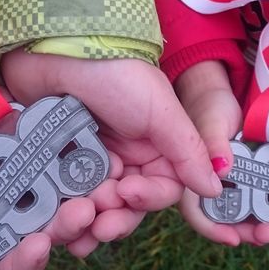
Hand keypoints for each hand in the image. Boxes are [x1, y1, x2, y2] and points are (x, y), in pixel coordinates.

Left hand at [0, 52, 222, 249]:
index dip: (147, 199)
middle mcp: (124, 156)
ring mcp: (89, 158)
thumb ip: (188, 151)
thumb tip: (216, 189)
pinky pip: (60, 194)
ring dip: (86, 220)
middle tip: (97, 223)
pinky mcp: (56, 158)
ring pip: (93, 205)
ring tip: (73, 224)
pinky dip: (58, 210)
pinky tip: (52, 221)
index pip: (160, 189)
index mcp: (155, 146)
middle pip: (125, 204)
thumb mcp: (160, 111)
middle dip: (114, 218)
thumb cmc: (116, 72)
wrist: (58, 45)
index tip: (127, 193)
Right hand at [0, 57, 102, 269]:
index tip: (39, 248)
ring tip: (95, 190)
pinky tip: (96, 157)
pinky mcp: (34, 132)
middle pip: (41, 228)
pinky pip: (62, 149)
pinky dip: (77, 156)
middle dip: (63, 227)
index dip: (25, 262)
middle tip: (81, 213)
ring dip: (79, 196)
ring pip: (58, 192)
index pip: (4, 261)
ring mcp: (20, 167)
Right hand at [175, 61, 268, 245]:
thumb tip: (223, 169)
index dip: (213, 229)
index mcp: (189, 177)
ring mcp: (222, 182)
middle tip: (265, 234)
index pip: (196, 213)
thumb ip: (213, 144)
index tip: (234, 238)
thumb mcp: (210, 122)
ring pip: (238, 211)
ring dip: (256, 220)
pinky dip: (264, 202)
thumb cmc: (207, 104)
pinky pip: (251, 195)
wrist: (218, 91)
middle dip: (242, 230)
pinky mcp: (238, 176)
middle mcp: (203, 185)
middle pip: (221, 219)